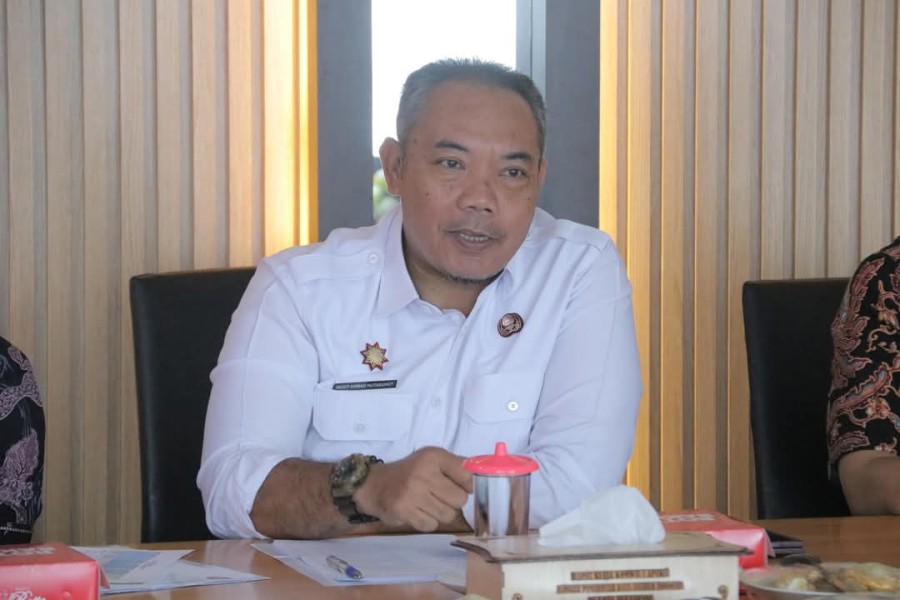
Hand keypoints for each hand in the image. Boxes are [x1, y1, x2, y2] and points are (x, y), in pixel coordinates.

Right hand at [354, 446, 472, 531]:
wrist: (375, 485)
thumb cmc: (410, 472)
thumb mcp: (432, 459)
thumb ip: (457, 466)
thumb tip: (483, 477)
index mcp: (434, 457)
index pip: (467, 475)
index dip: (468, 486)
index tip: (460, 487)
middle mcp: (423, 473)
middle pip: (460, 500)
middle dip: (453, 502)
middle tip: (440, 497)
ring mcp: (412, 493)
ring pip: (448, 515)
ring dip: (440, 513)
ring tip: (427, 504)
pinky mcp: (404, 511)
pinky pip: (431, 526)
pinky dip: (427, 522)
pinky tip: (418, 512)